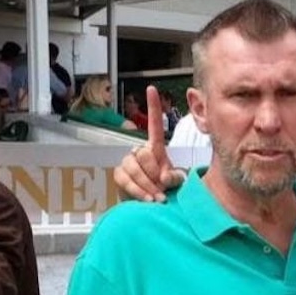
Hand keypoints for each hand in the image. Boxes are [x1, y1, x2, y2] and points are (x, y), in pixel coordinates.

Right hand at [114, 86, 184, 202]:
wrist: (151, 205)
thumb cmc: (165, 190)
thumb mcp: (175, 182)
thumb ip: (175, 177)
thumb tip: (164, 178)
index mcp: (155, 148)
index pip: (154, 125)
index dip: (152, 107)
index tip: (151, 89)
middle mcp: (139, 151)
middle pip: (144, 154)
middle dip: (155, 173)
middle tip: (163, 188)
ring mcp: (127, 162)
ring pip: (134, 167)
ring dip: (148, 184)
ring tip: (158, 197)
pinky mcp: (119, 175)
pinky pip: (126, 180)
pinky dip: (138, 191)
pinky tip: (147, 199)